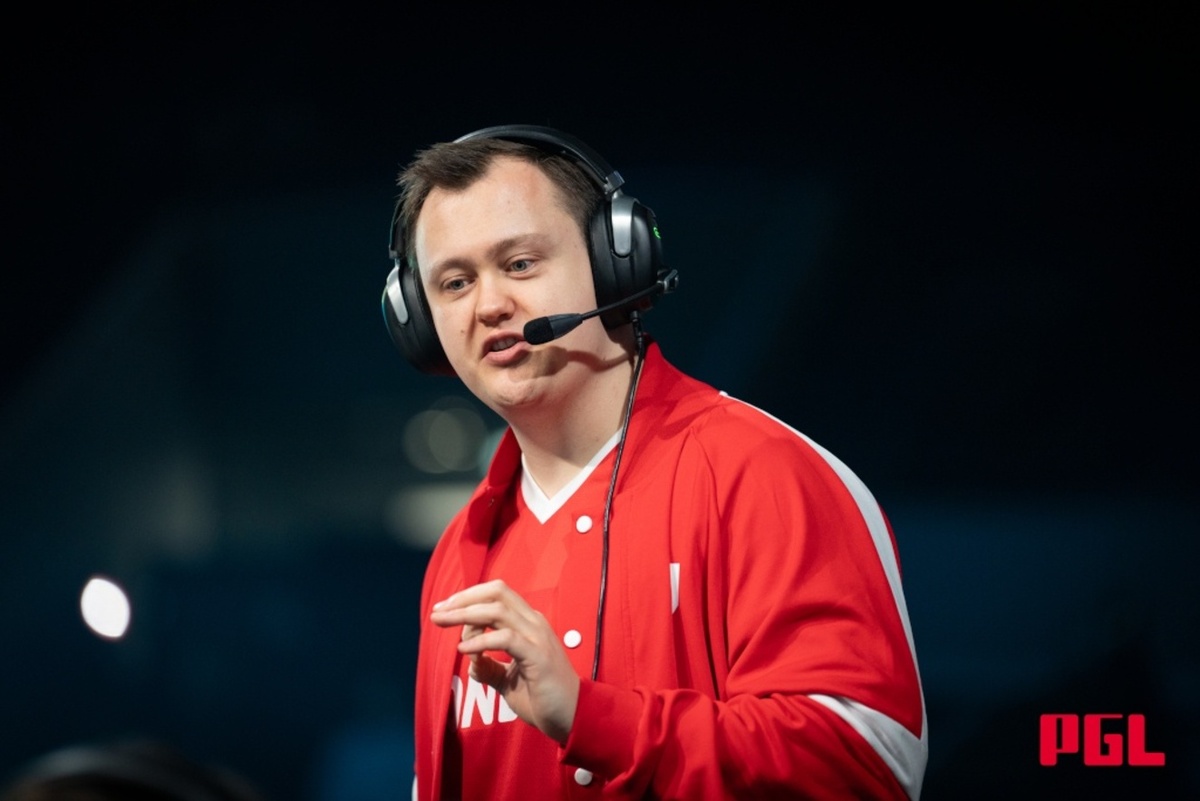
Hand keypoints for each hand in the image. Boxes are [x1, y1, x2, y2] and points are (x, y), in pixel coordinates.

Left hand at [430, 579, 579, 743]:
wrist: (574, 718)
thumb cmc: (544, 699)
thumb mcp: (509, 682)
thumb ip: (491, 669)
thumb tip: (472, 664)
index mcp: (529, 624)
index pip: (497, 594)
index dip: (468, 597)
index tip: (444, 610)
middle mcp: (534, 623)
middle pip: (496, 593)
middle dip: (463, 599)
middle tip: (437, 613)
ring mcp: (538, 637)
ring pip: (498, 610)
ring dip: (465, 615)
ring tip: (442, 623)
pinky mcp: (538, 656)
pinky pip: (505, 639)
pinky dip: (481, 641)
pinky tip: (464, 650)